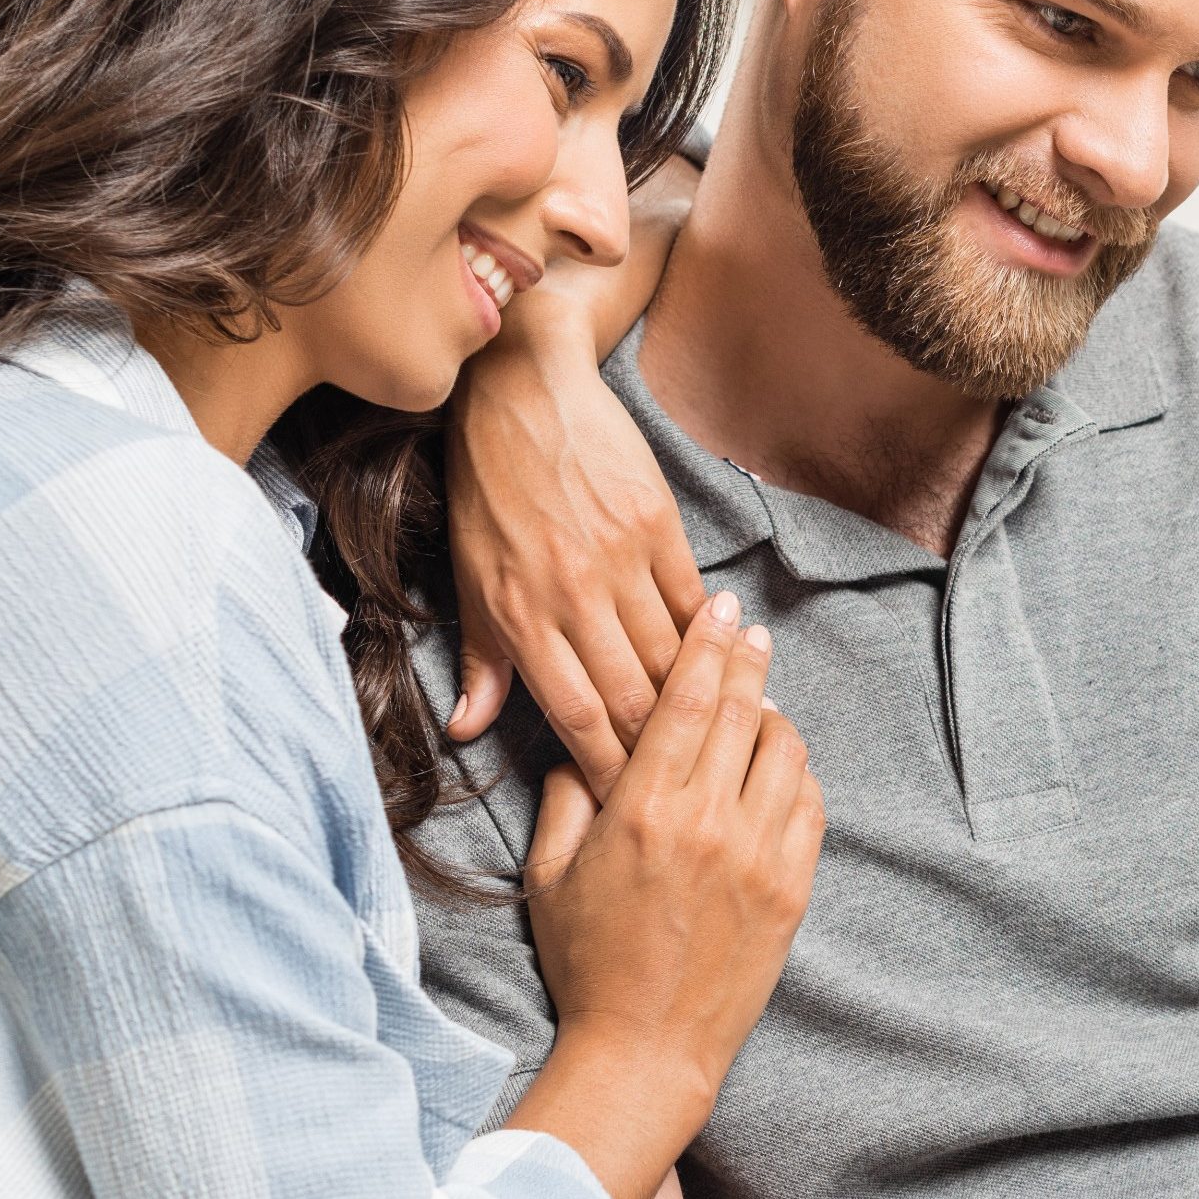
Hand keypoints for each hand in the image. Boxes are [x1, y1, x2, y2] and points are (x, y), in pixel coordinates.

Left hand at [445, 162, 702, 790]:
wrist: (521, 390)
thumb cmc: (487, 489)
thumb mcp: (468, 577)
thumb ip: (481, 659)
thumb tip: (467, 730)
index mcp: (521, 615)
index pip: (577, 717)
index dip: (610, 769)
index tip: (634, 808)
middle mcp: (572, 593)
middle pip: (635, 697)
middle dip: (665, 751)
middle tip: (692, 789)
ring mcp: (618, 557)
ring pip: (671, 654)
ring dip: (699, 699)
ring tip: (726, 737)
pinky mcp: (656, 523)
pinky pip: (691, 598)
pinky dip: (711, 637)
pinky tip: (730, 664)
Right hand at [506, 595, 822, 1198]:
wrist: (646, 1050)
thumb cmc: (587, 963)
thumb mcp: (549, 873)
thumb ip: (565, 796)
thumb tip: (582, 743)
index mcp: (643, 810)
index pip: (687, 700)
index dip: (707, 644)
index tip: (721, 607)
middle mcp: (708, 823)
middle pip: (741, 711)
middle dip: (747, 659)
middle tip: (749, 628)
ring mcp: (758, 856)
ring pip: (784, 752)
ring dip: (772, 720)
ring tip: (757, 709)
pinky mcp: (792, 889)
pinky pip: (809, 806)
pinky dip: (795, 777)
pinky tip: (776, 771)